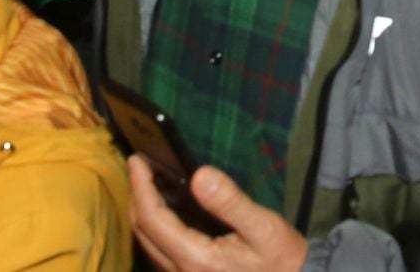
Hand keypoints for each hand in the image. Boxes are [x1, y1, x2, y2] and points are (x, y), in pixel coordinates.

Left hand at [129, 157, 307, 271]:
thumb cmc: (282, 261)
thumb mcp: (264, 228)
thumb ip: (230, 202)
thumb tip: (199, 175)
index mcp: (196, 259)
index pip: (152, 219)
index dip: (140, 187)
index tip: (138, 159)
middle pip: (143, 232)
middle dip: (137, 196)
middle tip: (140, 164)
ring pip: (148, 244)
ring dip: (144, 212)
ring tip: (149, 182)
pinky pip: (160, 252)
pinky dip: (155, 227)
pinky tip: (166, 209)